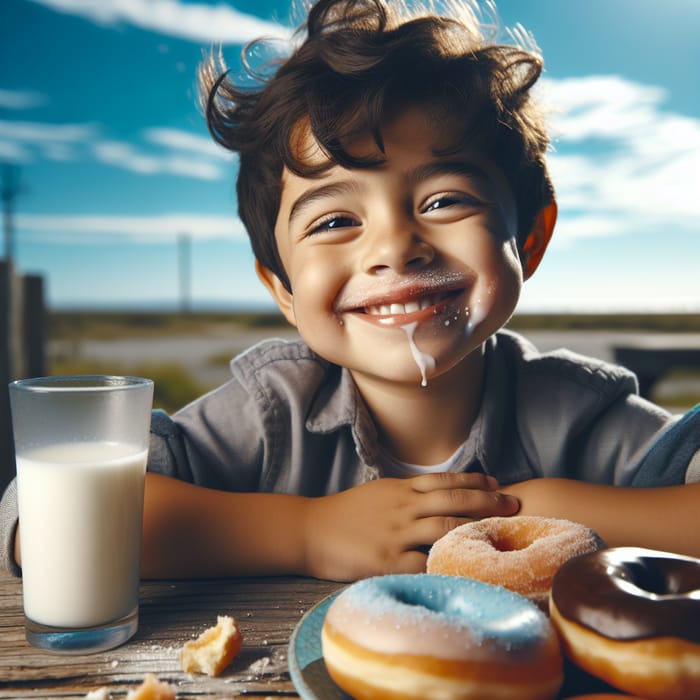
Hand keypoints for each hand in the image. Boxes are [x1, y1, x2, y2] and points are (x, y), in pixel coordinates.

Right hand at [302, 472, 518, 580]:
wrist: (310, 530)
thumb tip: (434, 494)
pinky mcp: (387, 560)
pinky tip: (470, 567)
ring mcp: (397, 533)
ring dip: (478, 528)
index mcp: (400, 489)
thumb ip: (405, 494)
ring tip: (503, 532)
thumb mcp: (377, 493)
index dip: (474, 480)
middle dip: (488, 501)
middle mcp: (403, 507)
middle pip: (454, 500)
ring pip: (446, 526)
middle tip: (515, 504)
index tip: (498, 482)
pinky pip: (425, 563)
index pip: (445, 480)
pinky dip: (448, 564)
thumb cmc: (344, 512)